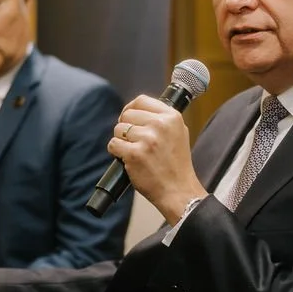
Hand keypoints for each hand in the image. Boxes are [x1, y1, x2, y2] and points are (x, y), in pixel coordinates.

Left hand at [109, 95, 206, 224]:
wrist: (178, 190)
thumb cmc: (176, 165)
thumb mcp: (179, 134)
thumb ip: (162, 119)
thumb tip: (138, 109)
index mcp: (172, 117)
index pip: (141, 100)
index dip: (130, 109)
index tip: (129, 118)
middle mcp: (160, 125)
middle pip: (127, 114)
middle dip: (125, 127)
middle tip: (134, 141)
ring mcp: (147, 139)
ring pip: (118, 129)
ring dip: (121, 141)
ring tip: (135, 152)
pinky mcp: (134, 154)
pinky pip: (113, 144)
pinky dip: (116, 152)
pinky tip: (128, 159)